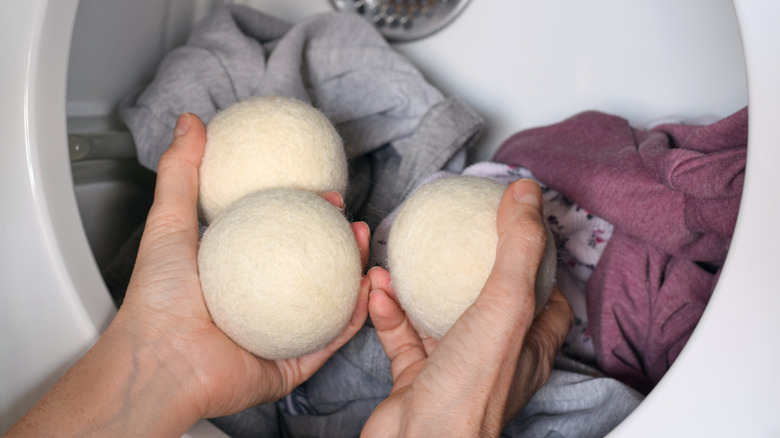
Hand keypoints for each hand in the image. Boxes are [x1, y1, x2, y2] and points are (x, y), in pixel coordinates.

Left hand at [5, 113, 370, 437]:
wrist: (161, 363)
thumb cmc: (157, 302)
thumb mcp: (168, 223)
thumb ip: (181, 173)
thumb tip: (190, 124)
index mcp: (234, 273)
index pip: (279, 236)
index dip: (306, 213)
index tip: (323, 193)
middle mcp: (259, 302)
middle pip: (311, 267)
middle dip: (339, 241)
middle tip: (352, 219)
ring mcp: (279, 334)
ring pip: (330, 301)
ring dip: (355, 273)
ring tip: (366, 246)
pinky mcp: (291, 364)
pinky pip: (331, 339)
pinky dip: (355, 315)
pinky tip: (367, 289)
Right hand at [361, 179, 573, 437]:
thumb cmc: (470, 389)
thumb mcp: (506, 305)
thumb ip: (517, 247)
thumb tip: (526, 193)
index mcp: (529, 346)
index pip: (548, 298)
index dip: (540, 263)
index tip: (517, 228)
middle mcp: (495, 357)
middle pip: (491, 302)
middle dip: (473, 267)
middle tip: (458, 233)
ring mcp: (454, 367)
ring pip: (438, 315)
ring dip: (420, 284)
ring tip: (404, 254)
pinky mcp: (416, 378)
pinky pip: (401, 335)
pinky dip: (389, 310)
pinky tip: (377, 287)